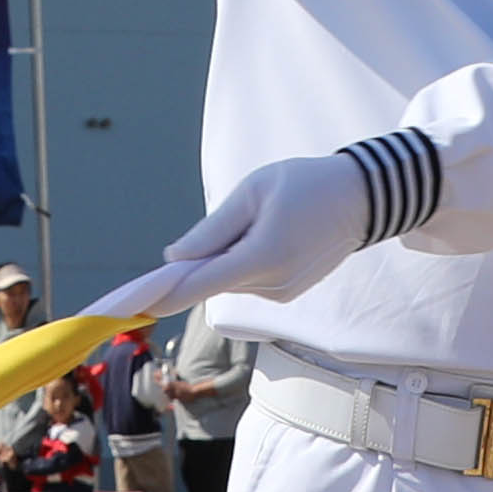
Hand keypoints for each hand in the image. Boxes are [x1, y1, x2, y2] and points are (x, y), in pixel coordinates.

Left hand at [92, 153, 377, 325]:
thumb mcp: (253, 192)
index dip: (161, 295)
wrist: (363, 197)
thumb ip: (212, 230)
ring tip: (263, 218)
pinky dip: (245, 261)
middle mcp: (273, 285)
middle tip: (224, 221)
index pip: (199, 284)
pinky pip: (249, 280)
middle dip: (201, 260)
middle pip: (212, 281)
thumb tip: (174, 259)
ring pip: (230, 280)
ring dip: (227, 257)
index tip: (129, 307)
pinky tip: (272, 232)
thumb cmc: (306, 184)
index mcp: (262, 257)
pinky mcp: (288, 293)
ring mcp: (282, 293)